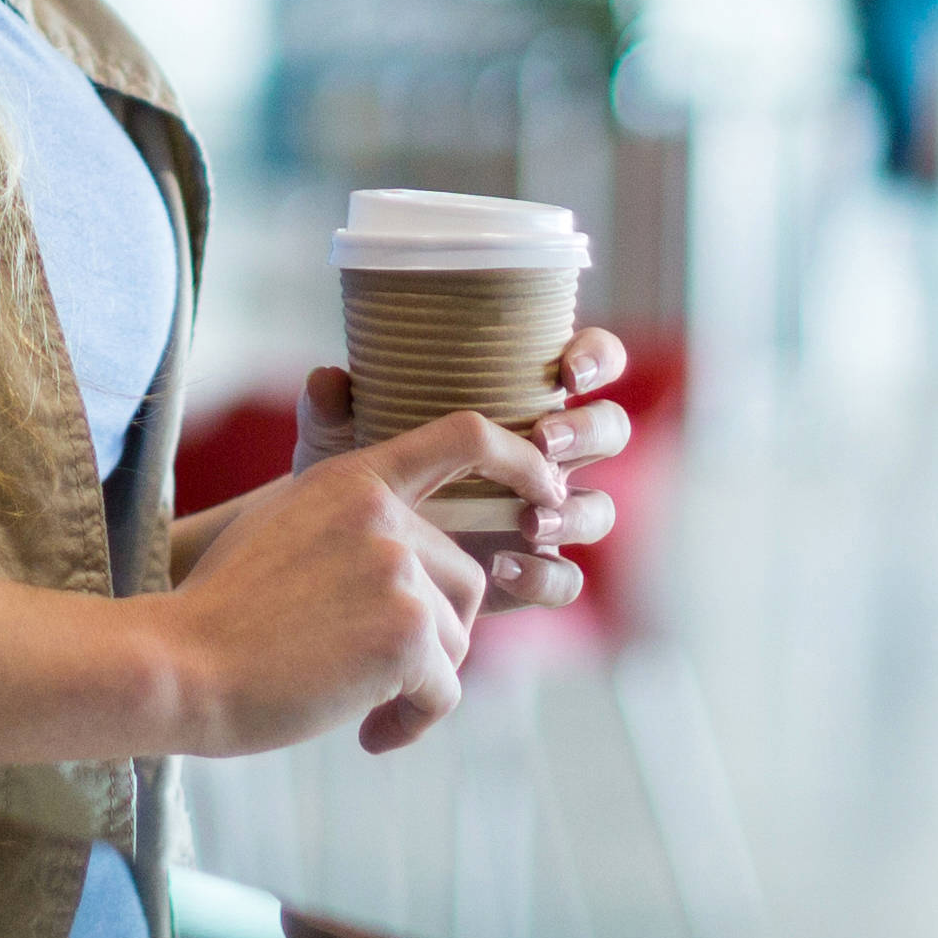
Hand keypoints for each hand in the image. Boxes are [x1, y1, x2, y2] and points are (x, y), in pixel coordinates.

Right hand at [150, 410, 568, 755]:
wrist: (177, 664)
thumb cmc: (215, 613)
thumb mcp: (277, 527)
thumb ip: (349, 523)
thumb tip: (413, 559)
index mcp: (352, 477)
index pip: (464, 434)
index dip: (523, 461)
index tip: (550, 495)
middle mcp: (385, 513)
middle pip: (467, 577)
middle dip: (433, 633)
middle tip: (370, 673)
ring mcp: (400, 569)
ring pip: (457, 638)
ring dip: (417, 682)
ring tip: (355, 701)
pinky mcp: (409, 633)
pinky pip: (445, 691)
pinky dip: (412, 721)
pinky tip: (366, 733)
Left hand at [297, 324, 633, 614]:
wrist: (342, 560)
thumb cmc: (355, 479)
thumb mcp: (339, 444)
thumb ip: (330, 411)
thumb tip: (328, 379)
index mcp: (520, 402)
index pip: (590, 363)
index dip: (596, 358)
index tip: (568, 372)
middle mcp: (546, 457)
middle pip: (610, 431)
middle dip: (588, 431)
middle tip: (545, 440)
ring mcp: (546, 517)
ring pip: (599, 509)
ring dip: (575, 510)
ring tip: (530, 518)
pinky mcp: (534, 573)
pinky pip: (566, 579)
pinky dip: (543, 574)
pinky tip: (500, 567)